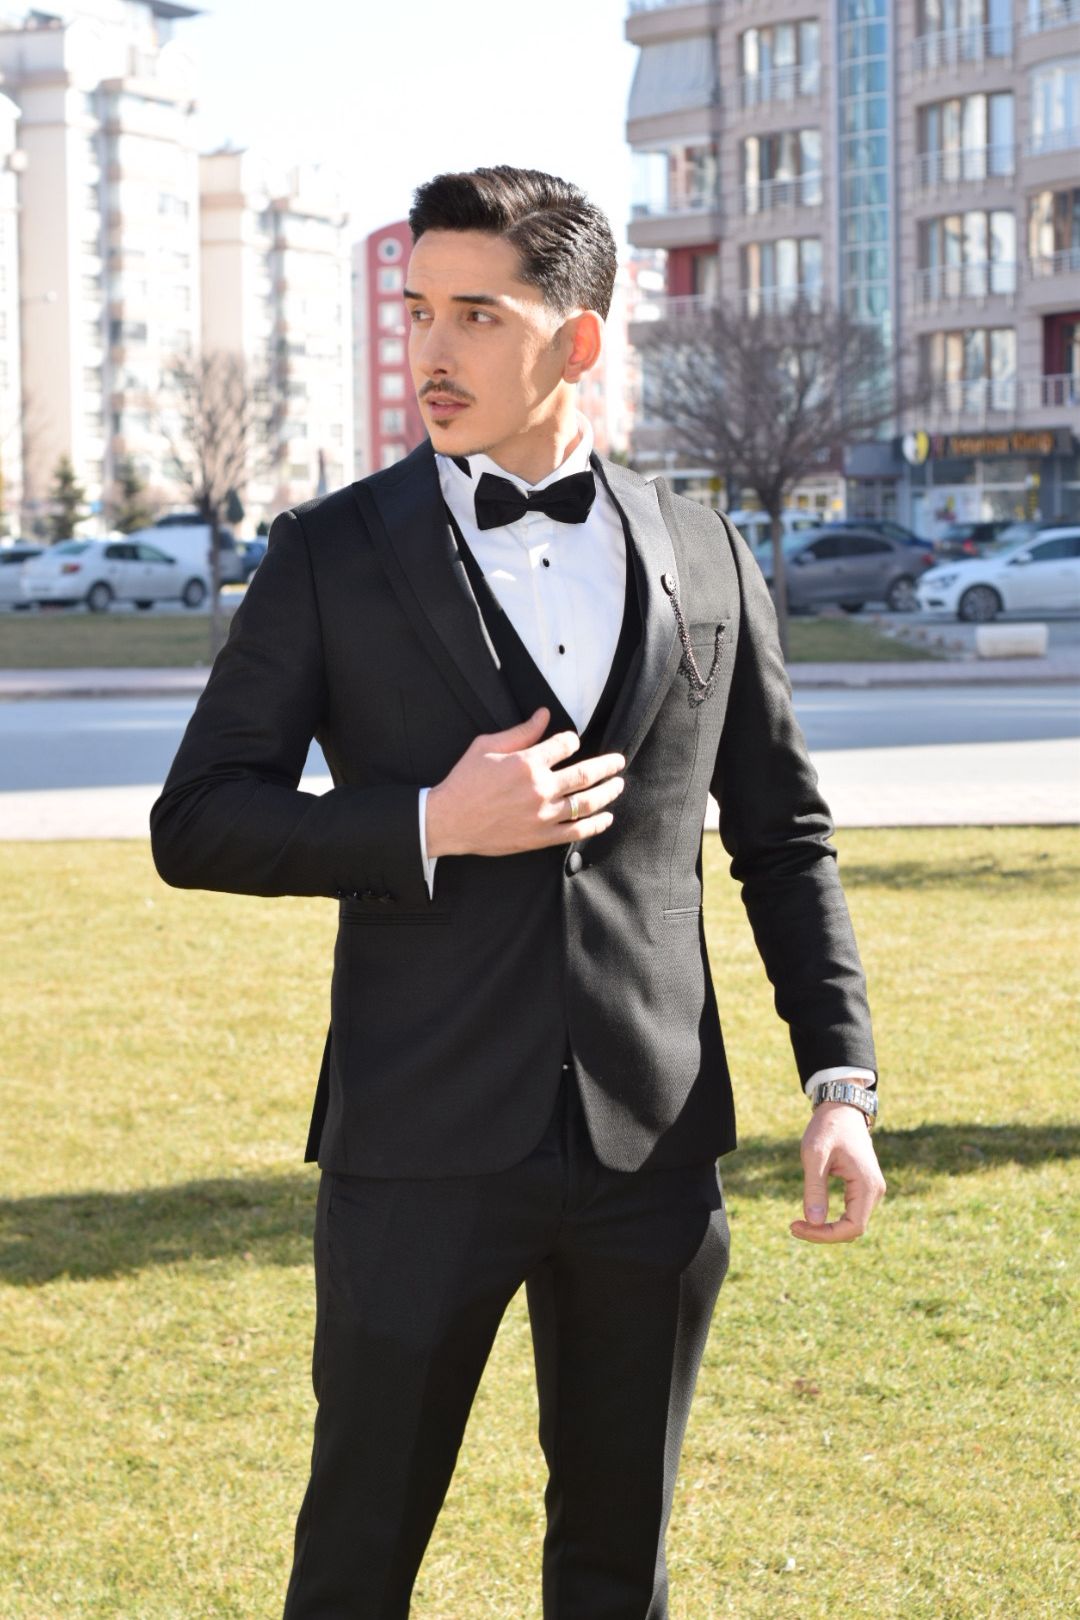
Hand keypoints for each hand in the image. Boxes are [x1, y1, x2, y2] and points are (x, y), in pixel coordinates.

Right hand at [425, 706, 625, 857]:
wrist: (448, 820)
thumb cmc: (464, 781)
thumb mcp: (487, 746)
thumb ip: (521, 732)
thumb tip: (545, 715)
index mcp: (527, 762)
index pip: (565, 745)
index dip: (572, 740)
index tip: (573, 742)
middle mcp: (540, 788)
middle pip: (585, 773)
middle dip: (607, 765)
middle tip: (618, 761)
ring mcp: (542, 815)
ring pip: (586, 802)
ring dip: (607, 793)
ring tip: (618, 785)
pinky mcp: (540, 837)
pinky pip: (576, 831)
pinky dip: (595, 825)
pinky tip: (606, 818)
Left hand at [790, 1101, 885, 1242]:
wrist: (841, 1108)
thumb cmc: (827, 1127)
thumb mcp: (814, 1155)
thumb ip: (815, 1188)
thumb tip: (814, 1222)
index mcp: (867, 1185)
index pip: (853, 1228)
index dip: (825, 1235)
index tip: (796, 1226)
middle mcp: (875, 1191)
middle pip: (853, 1230)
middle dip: (823, 1234)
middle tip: (793, 1226)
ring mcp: (871, 1190)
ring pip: (852, 1224)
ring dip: (827, 1229)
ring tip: (798, 1224)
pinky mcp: (863, 1188)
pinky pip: (851, 1214)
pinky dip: (831, 1220)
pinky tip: (811, 1217)